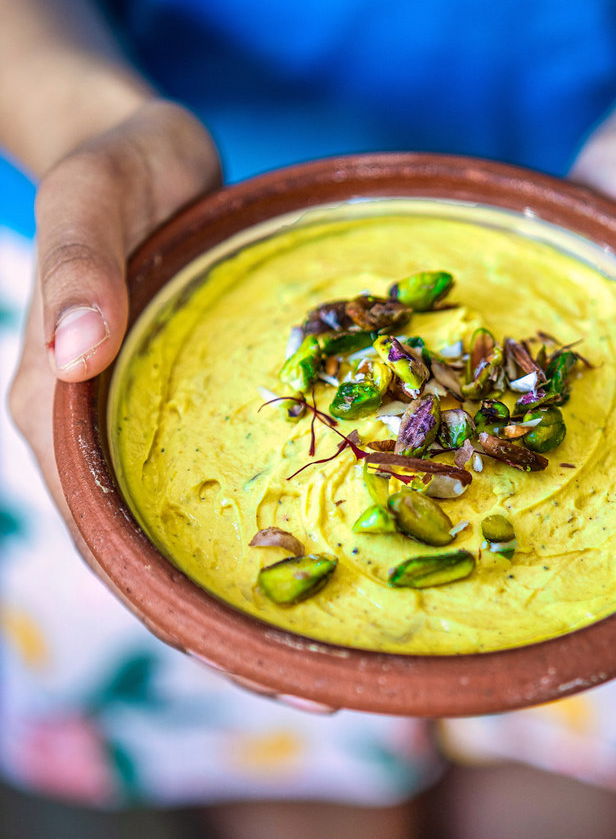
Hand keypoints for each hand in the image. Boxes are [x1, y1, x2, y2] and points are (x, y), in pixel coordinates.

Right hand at [8, 98, 337, 712]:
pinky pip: (226, 491)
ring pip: (189, 542)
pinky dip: (271, 538)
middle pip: (151, 563)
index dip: (167, 611)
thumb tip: (71, 354)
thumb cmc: (115, 165)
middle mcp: (95, 441)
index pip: (101, 537)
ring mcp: (143, 433)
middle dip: (224, 635)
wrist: (148, 149)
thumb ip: (79, 263)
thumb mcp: (93, 191)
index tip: (246, 665)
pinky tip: (340, 563)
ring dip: (253, 606)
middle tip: (322, 690)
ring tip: (339, 662)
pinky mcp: (190, 416)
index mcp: (53, 410)